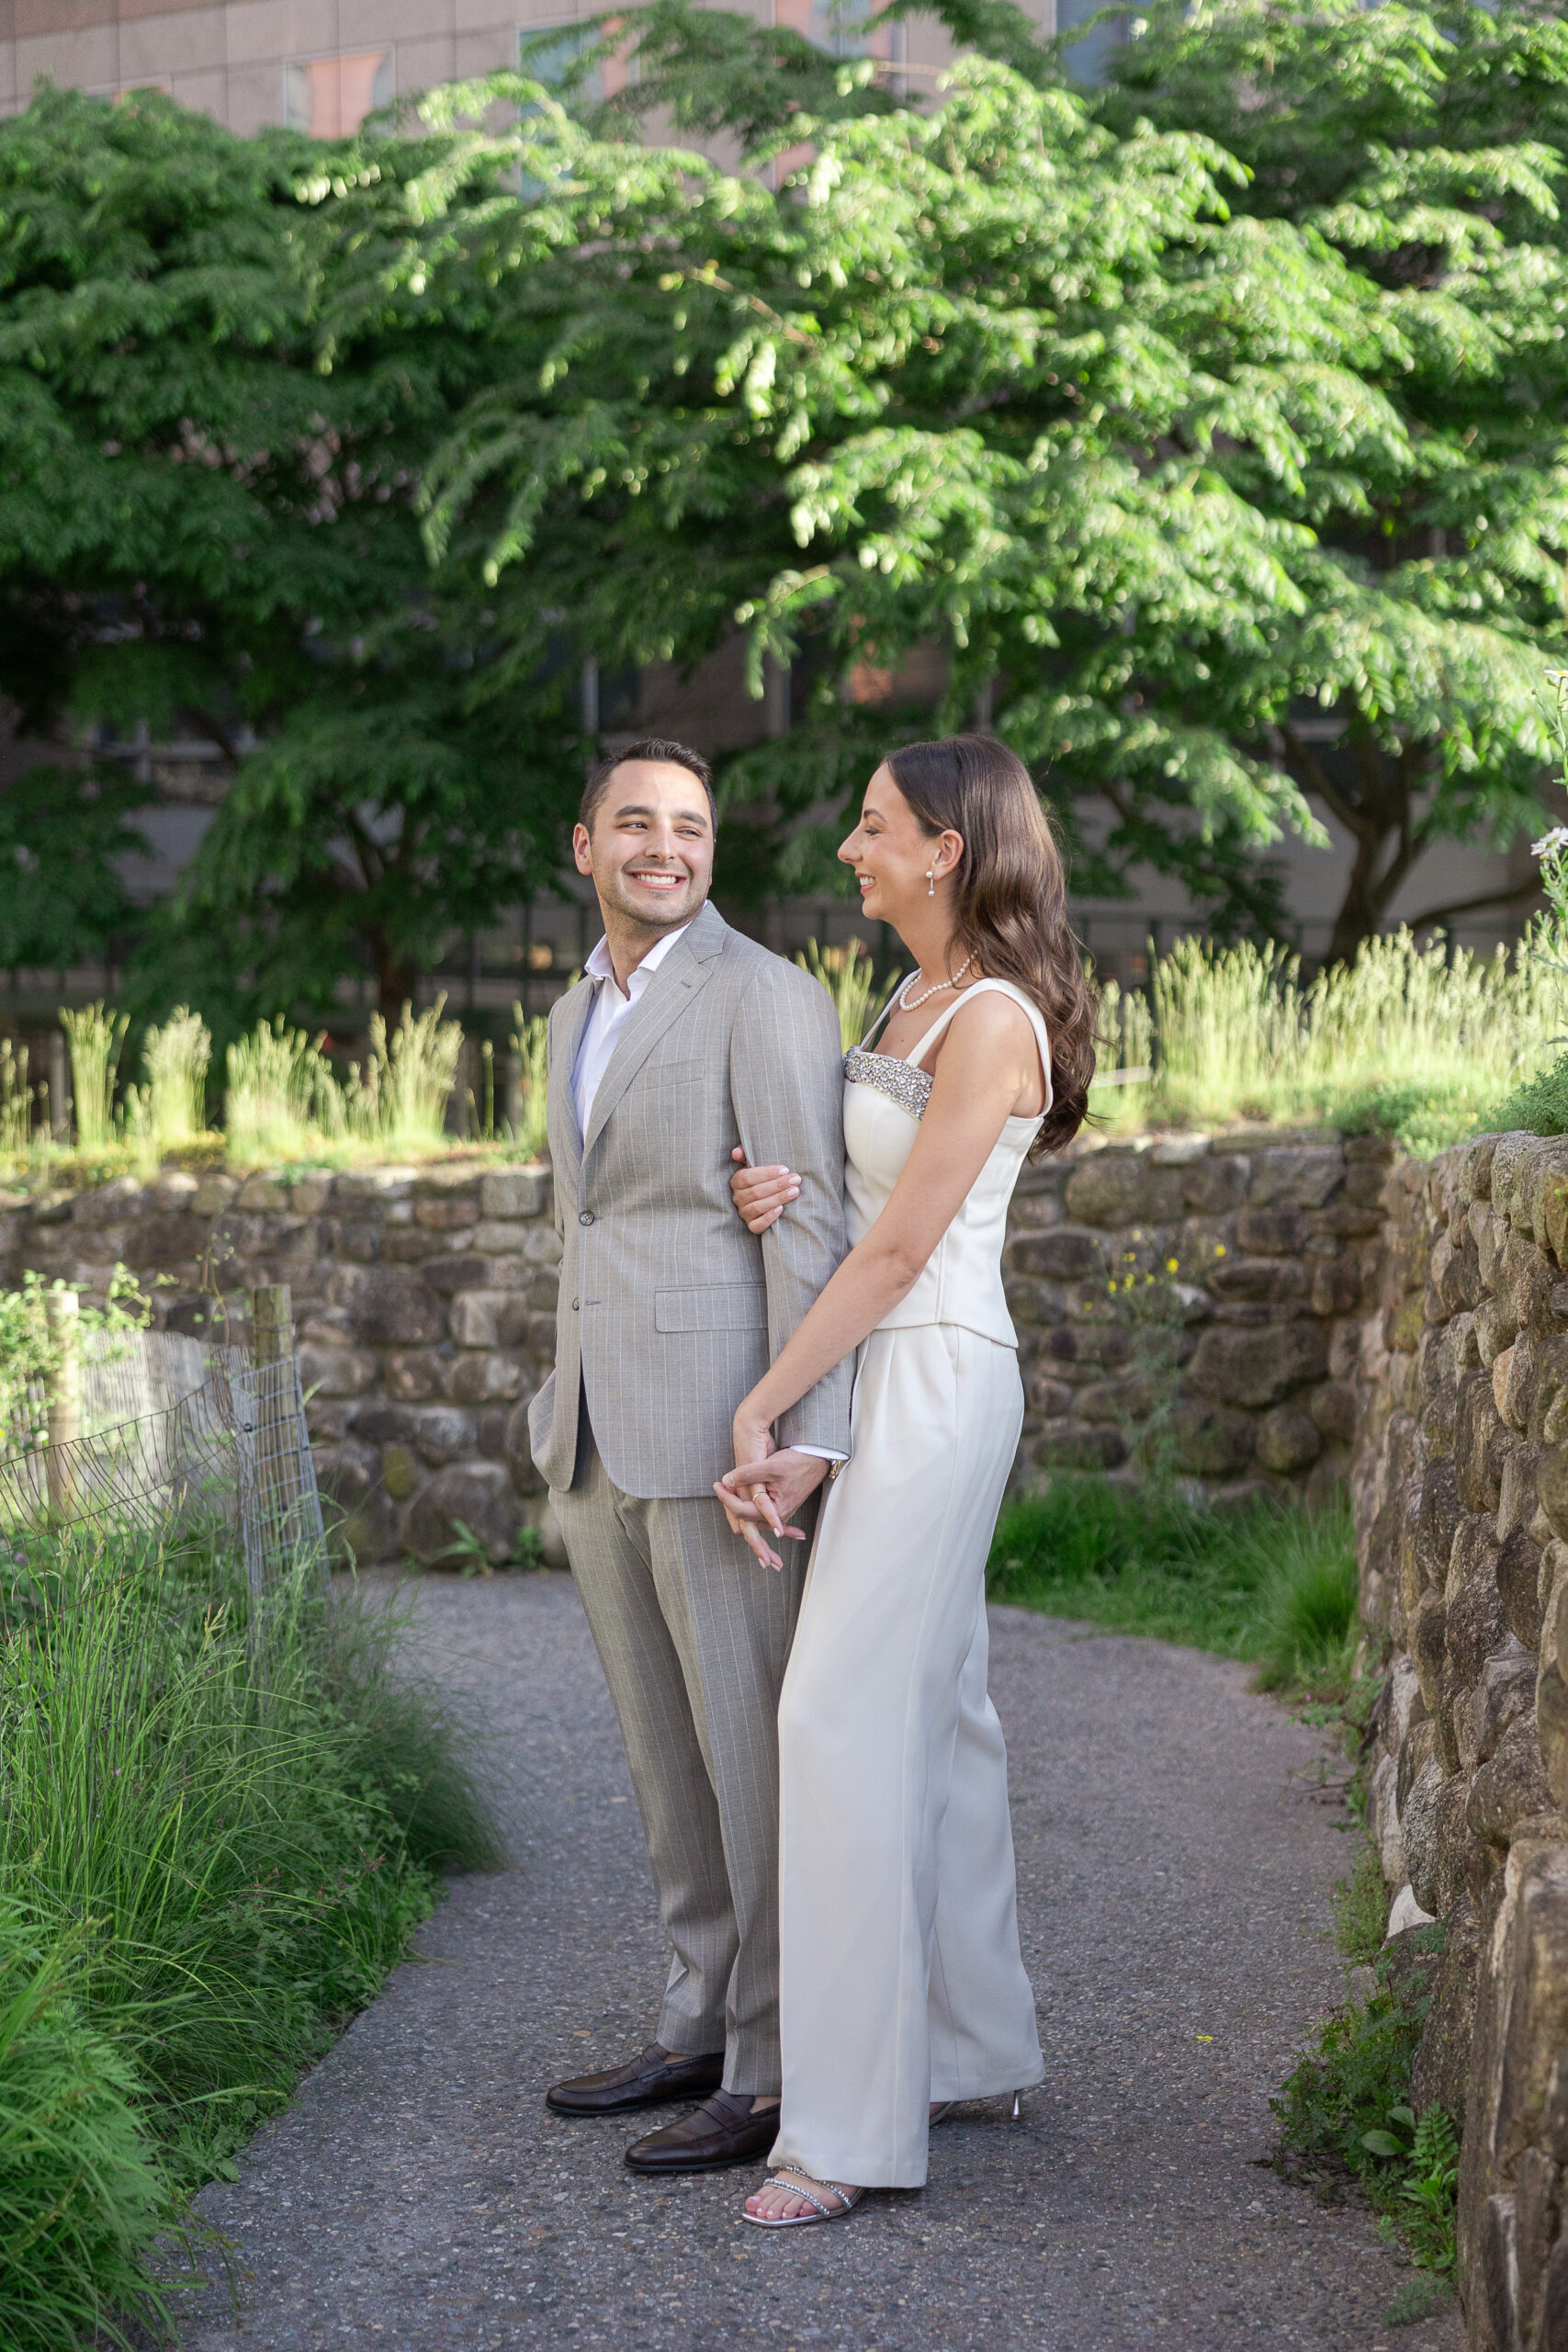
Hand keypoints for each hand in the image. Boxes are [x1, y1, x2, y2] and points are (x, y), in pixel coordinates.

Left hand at [713, 1449, 828, 1571]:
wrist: (817, 1458)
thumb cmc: (797, 1461)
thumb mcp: (770, 1466)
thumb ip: (747, 1474)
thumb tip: (726, 1480)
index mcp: (775, 1510)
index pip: (742, 1511)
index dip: (726, 1498)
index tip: (717, 1484)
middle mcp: (777, 1517)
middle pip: (744, 1519)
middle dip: (729, 1505)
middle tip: (720, 1486)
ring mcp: (779, 1514)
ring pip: (751, 1517)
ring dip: (738, 1506)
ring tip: (728, 1489)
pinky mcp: (780, 1507)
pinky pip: (760, 1513)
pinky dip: (749, 1506)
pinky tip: (741, 1494)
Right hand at [730, 1145, 799, 1234]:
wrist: (769, 1195)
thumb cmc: (763, 1176)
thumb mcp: (753, 1162)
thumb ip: (745, 1154)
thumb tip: (736, 1153)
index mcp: (736, 1181)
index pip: (748, 1177)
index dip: (766, 1173)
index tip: (785, 1169)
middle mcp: (737, 1198)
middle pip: (755, 1192)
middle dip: (778, 1185)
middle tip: (796, 1179)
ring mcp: (743, 1213)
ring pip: (758, 1207)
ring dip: (778, 1198)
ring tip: (795, 1191)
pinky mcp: (751, 1226)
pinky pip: (757, 1225)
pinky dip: (769, 1218)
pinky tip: (781, 1209)